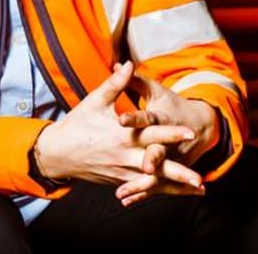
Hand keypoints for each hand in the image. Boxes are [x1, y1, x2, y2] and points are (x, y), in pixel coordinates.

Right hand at [32, 62, 196, 186]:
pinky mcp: (119, 180)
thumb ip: (115, 83)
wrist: (57, 153)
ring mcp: (122, 171)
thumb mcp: (95, 101)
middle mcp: (124, 156)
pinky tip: (180, 192)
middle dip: (179, 173)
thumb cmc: (76, 124)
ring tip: (198, 188)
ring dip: (176, 186)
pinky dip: (162, 190)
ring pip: (153, 181)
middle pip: (157, 166)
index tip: (191, 133)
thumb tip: (128, 64)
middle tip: (200, 179)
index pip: (151, 134)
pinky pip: (144, 187)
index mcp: (121, 134)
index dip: (172, 133)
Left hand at [114, 71, 221, 205]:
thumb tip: (118, 64)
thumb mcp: (156, 91)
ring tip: (124, 191)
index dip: (134, 117)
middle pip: (159, 150)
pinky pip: (156, 185)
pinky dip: (142, 193)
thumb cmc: (171, 106)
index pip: (147, 118)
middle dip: (153, 158)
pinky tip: (126, 200)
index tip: (121, 119)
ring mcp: (170, 159)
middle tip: (145, 165)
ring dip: (143, 183)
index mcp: (162, 118)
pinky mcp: (169, 171)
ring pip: (158, 174)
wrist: (201, 126)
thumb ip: (134, 81)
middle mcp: (168, 141)